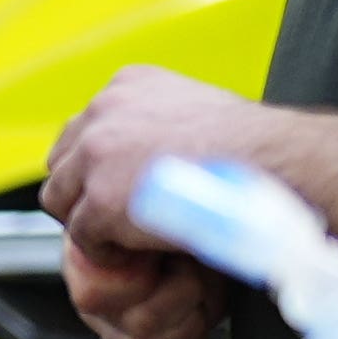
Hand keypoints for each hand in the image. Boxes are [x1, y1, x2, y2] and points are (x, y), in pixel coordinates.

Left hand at [39, 65, 267, 338]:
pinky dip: (110, 253)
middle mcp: (104, 110)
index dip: (98, 167)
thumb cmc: (256, 150)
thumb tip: (147, 157)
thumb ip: (162, 128)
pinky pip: (83, 238)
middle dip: (84, 193)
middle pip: (62, 161)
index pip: (85, 128)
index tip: (121, 190)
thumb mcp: (201, 114)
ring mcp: (98, 154)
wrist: (276, 168)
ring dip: (92, 225)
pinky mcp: (100, 200)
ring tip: (132, 240)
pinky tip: (145, 253)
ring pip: (61, 200)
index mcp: (129, 84)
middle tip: (120, 223)